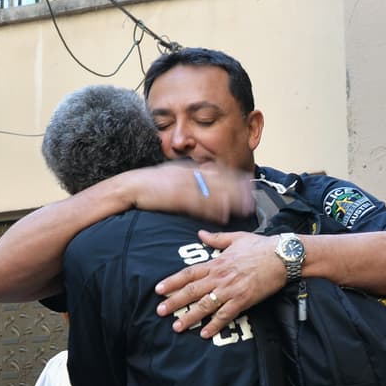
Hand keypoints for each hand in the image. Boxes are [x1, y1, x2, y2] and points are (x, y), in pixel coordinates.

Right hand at [133, 162, 254, 223]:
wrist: (131, 187)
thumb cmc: (152, 183)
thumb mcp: (174, 173)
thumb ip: (192, 174)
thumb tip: (207, 174)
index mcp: (190, 169)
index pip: (218, 171)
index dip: (235, 178)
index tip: (250, 182)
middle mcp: (190, 175)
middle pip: (220, 182)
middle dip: (239, 190)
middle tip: (254, 198)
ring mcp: (184, 186)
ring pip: (214, 193)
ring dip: (231, 201)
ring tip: (246, 209)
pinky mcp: (177, 198)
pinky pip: (199, 205)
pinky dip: (212, 211)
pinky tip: (224, 216)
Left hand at [155, 231, 286, 337]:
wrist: (282, 256)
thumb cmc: (262, 246)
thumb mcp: (237, 238)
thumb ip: (216, 239)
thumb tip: (201, 234)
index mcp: (217, 263)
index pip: (188, 274)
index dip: (172, 282)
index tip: (159, 289)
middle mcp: (220, 277)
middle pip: (192, 291)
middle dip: (174, 302)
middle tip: (160, 311)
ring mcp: (231, 290)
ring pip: (205, 305)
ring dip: (190, 316)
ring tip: (177, 326)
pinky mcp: (243, 299)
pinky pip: (226, 315)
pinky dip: (215, 325)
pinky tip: (204, 333)